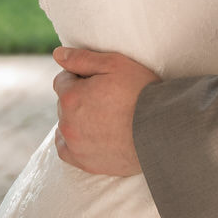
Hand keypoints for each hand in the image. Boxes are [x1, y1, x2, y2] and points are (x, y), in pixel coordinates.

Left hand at [52, 47, 157, 175]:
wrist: (160, 130)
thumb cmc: (140, 92)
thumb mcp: (115, 64)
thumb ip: (82, 58)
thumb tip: (57, 54)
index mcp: (71, 97)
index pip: (63, 80)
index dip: (81, 77)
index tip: (99, 80)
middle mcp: (67, 123)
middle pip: (64, 103)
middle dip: (79, 97)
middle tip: (106, 98)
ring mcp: (75, 145)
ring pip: (65, 126)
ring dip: (76, 119)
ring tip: (102, 117)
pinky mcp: (85, 163)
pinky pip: (66, 150)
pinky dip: (73, 142)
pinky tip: (90, 135)